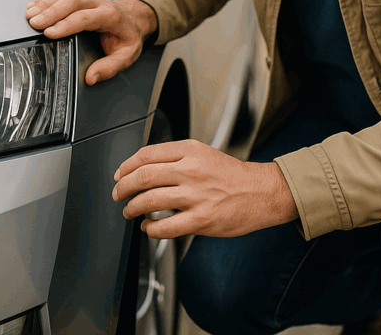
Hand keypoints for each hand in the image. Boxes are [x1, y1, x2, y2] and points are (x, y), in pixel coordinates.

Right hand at [25, 0, 157, 84]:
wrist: (134, 19)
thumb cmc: (128, 36)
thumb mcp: (127, 55)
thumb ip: (109, 67)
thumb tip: (90, 77)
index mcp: (110, 16)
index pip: (86, 17)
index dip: (66, 24)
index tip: (50, 33)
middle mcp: (98, 3)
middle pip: (73, 1)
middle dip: (52, 11)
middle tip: (34, 23)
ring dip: (46, 3)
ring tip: (30, 15)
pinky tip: (34, 6)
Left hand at [111, 139, 298, 238]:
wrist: (261, 192)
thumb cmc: (233, 175)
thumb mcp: (204, 153)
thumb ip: (177, 157)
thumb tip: (146, 168)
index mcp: (191, 150)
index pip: (147, 154)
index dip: (127, 165)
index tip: (120, 174)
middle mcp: (191, 170)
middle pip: (144, 176)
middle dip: (124, 187)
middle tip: (118, 194)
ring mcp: (196, 196)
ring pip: (150, 201)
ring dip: (132, 208)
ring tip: (130, 211)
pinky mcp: (201, 220)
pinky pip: (165, 227)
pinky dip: (150, 229)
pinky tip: (148, 227)